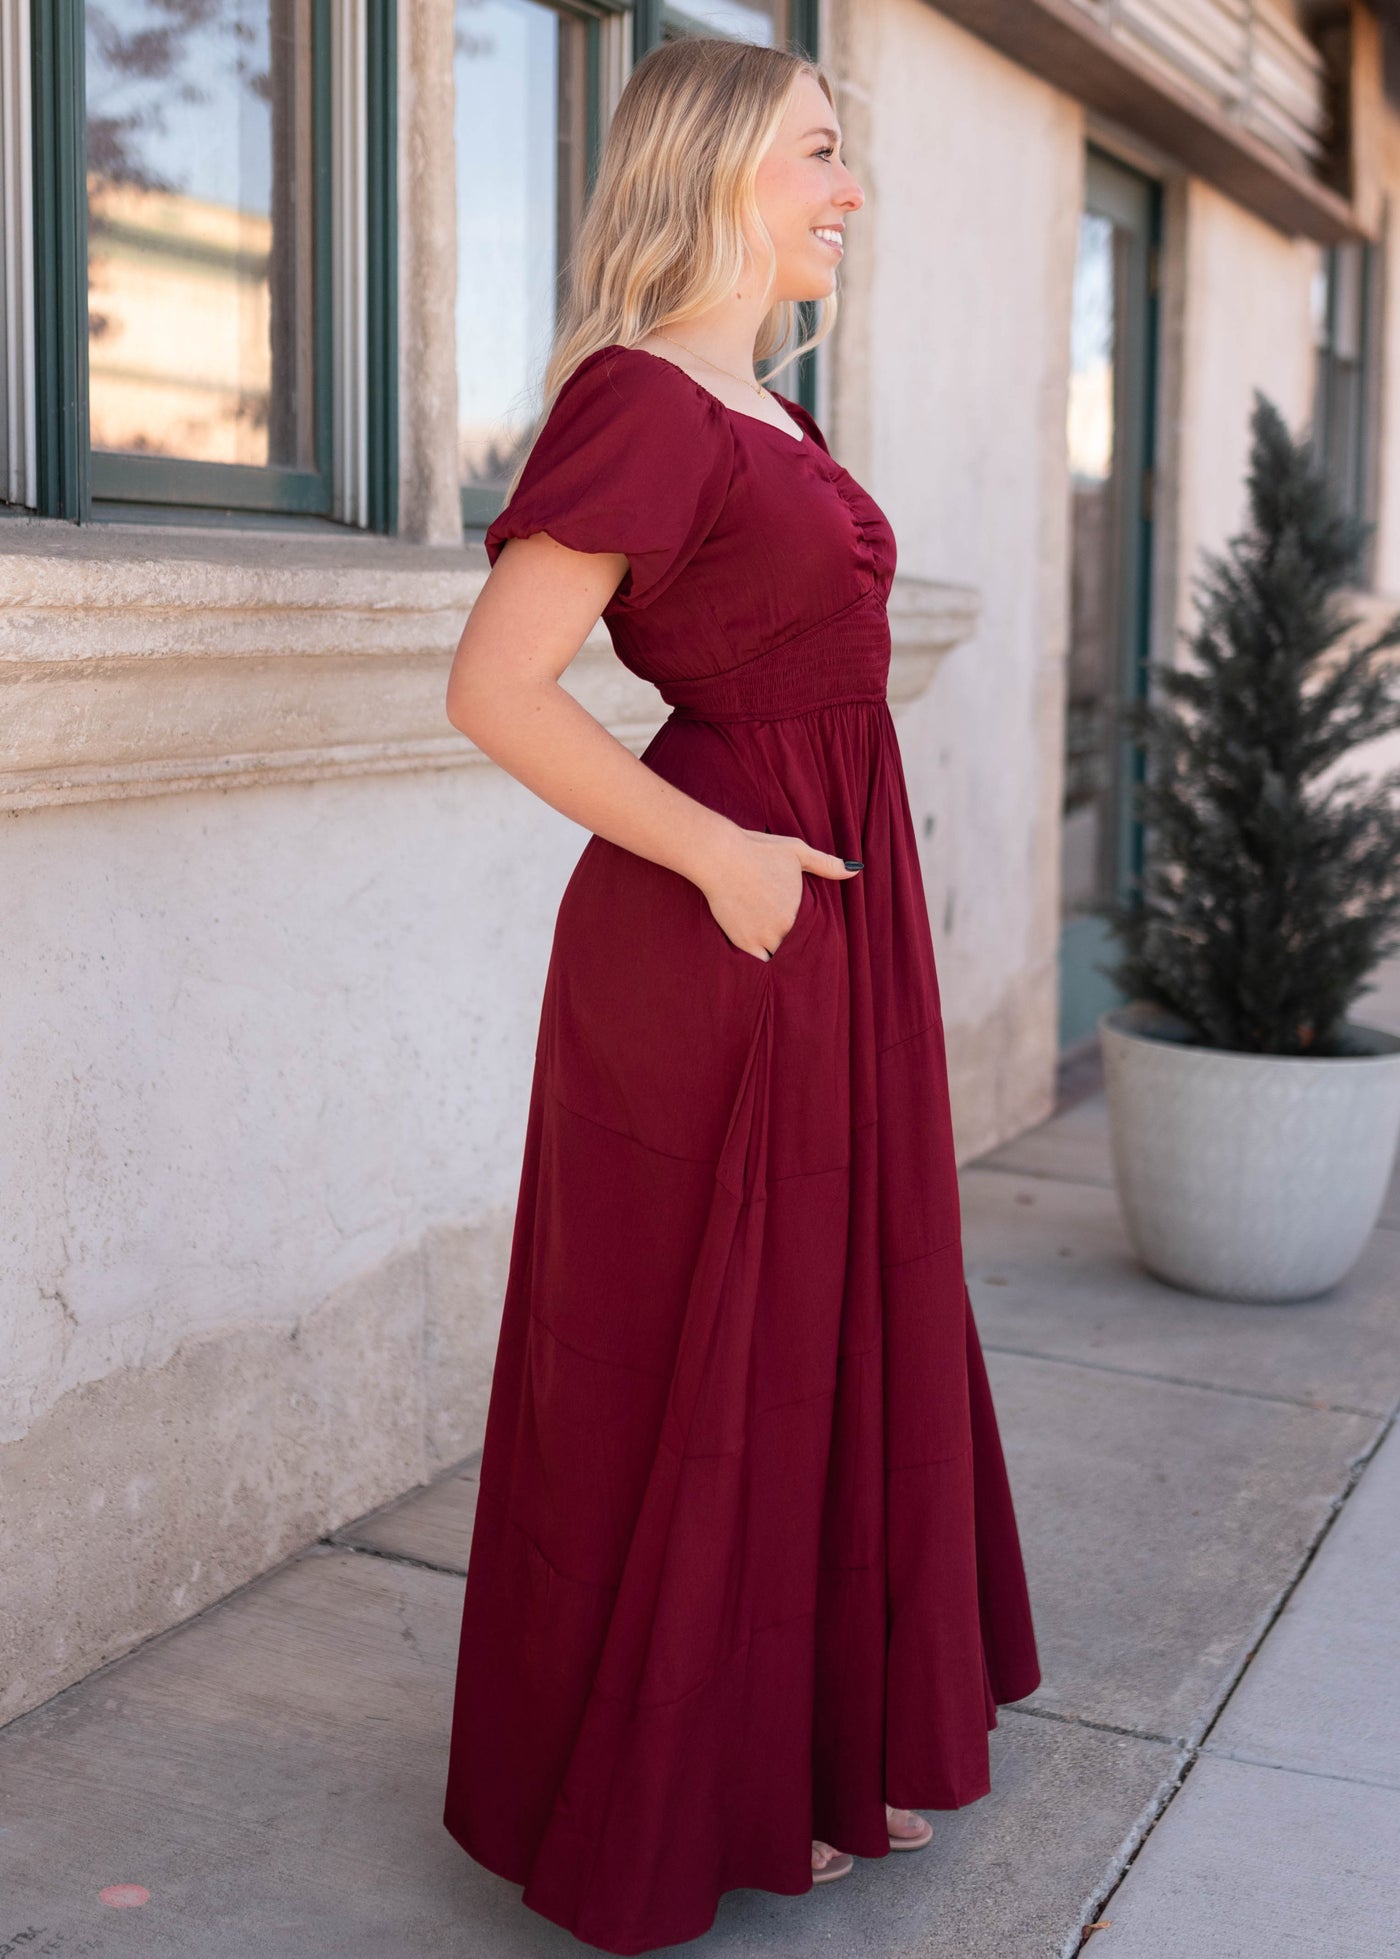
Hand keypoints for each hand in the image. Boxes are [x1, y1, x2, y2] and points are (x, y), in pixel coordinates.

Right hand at [700, 827, 861, 960]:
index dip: (812, 935)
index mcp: (801, 910)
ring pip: (780, 956)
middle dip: (797, 947)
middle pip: (797, 947)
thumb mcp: (797, 852)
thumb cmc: (758, 851)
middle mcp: (785, 928)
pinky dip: (762, 961)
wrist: (720, 857)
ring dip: (780, 954)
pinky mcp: (743, 942)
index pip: (815, 932)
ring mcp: (763, 937)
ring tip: (780, 952)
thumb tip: (856, 869)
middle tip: (798, 949)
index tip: (810, 937)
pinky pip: (758, 962)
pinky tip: (764, 959)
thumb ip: (827, 864)